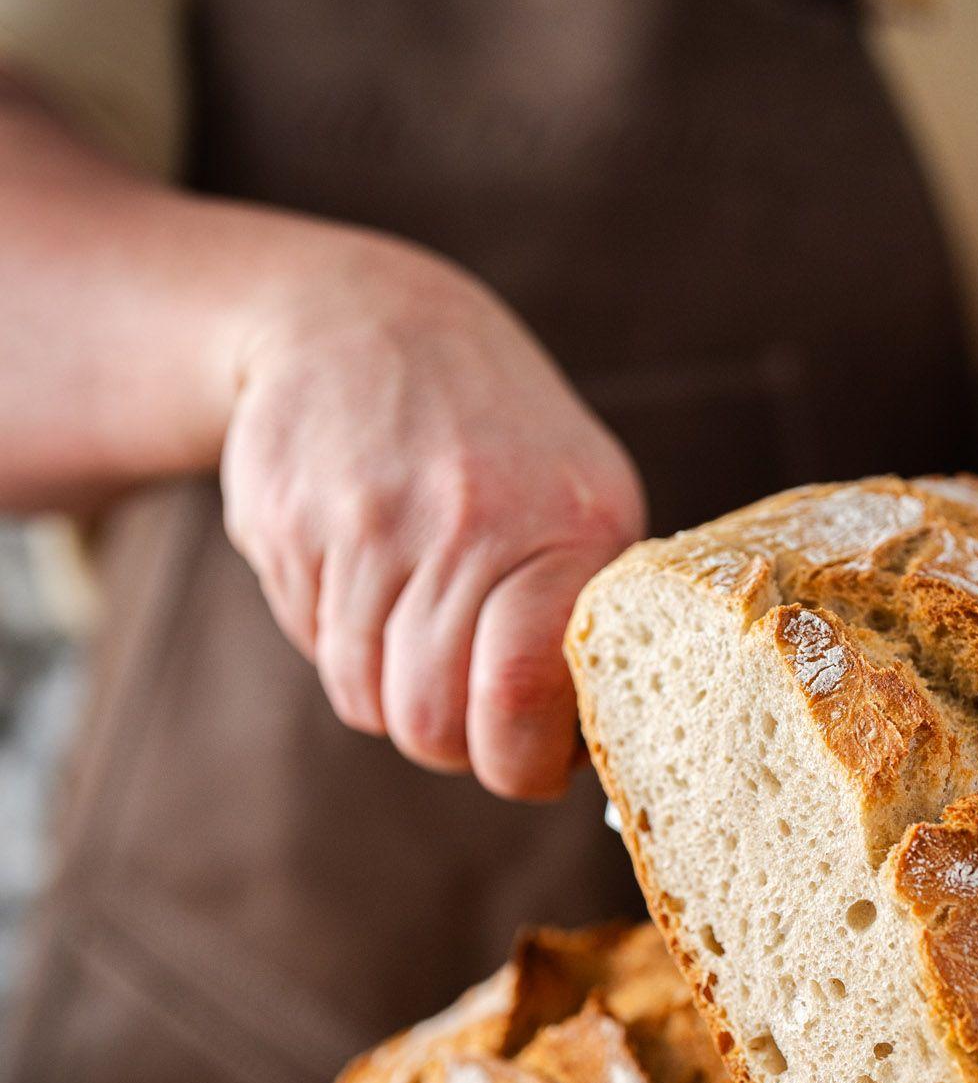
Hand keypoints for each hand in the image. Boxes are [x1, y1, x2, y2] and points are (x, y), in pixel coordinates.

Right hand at [220, 237, 643, 798]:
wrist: (359, 319)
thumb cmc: (495, 440)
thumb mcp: (581, 498)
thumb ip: (585, 623)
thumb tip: (578, 763)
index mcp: (568, 526)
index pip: (519, 697)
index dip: (516, 762)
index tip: (523, 761)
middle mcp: (468, 518)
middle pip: (430, 720)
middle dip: (447, 738)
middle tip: (461, 703)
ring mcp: (368, 518)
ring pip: (365, 695)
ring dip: (387, 689)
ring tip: (411, 619)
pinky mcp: (286, 520)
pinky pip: (311, 642)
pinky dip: (335, 635)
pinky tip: (358, 566)